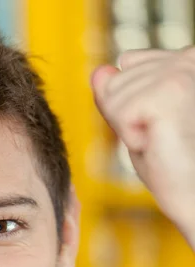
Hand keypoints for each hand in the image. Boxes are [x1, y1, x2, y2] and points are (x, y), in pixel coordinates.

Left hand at [91, 48, 194, 246]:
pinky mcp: (169, 89)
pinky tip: (158, 143)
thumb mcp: (137, 123)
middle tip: (159, 137)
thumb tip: (98, 71)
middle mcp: (187, 57)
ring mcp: (180, 70)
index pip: (126, 65)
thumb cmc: (173, 166)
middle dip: (126, 119)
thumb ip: (118, 95)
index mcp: (185, 59)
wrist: (194, 194)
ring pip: (112, 96)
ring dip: (130, 130)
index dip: (129, 105)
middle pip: (114, 82)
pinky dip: (132, 138)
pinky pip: (119, 113)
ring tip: (161, 140)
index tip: (158, 126)